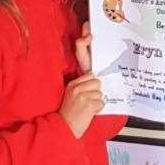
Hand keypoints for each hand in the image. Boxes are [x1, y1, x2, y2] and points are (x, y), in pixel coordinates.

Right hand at [59, 22, 102, 138]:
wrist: (63, 129)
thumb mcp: (73, 95)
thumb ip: (82, 85)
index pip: (88, 73)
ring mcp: (82, 95)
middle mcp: (77, 87)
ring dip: (96, 102)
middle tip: (86, 102)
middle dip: (95, 92)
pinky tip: (88, 114)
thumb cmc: (70, 113)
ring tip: (86, 109)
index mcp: (72, 84)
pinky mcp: (88, 104)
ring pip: (100, 93)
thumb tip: (95, 77)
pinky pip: (101, 103)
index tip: (88, 35)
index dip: (90, 64)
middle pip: (97, 81)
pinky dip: (98, 110)